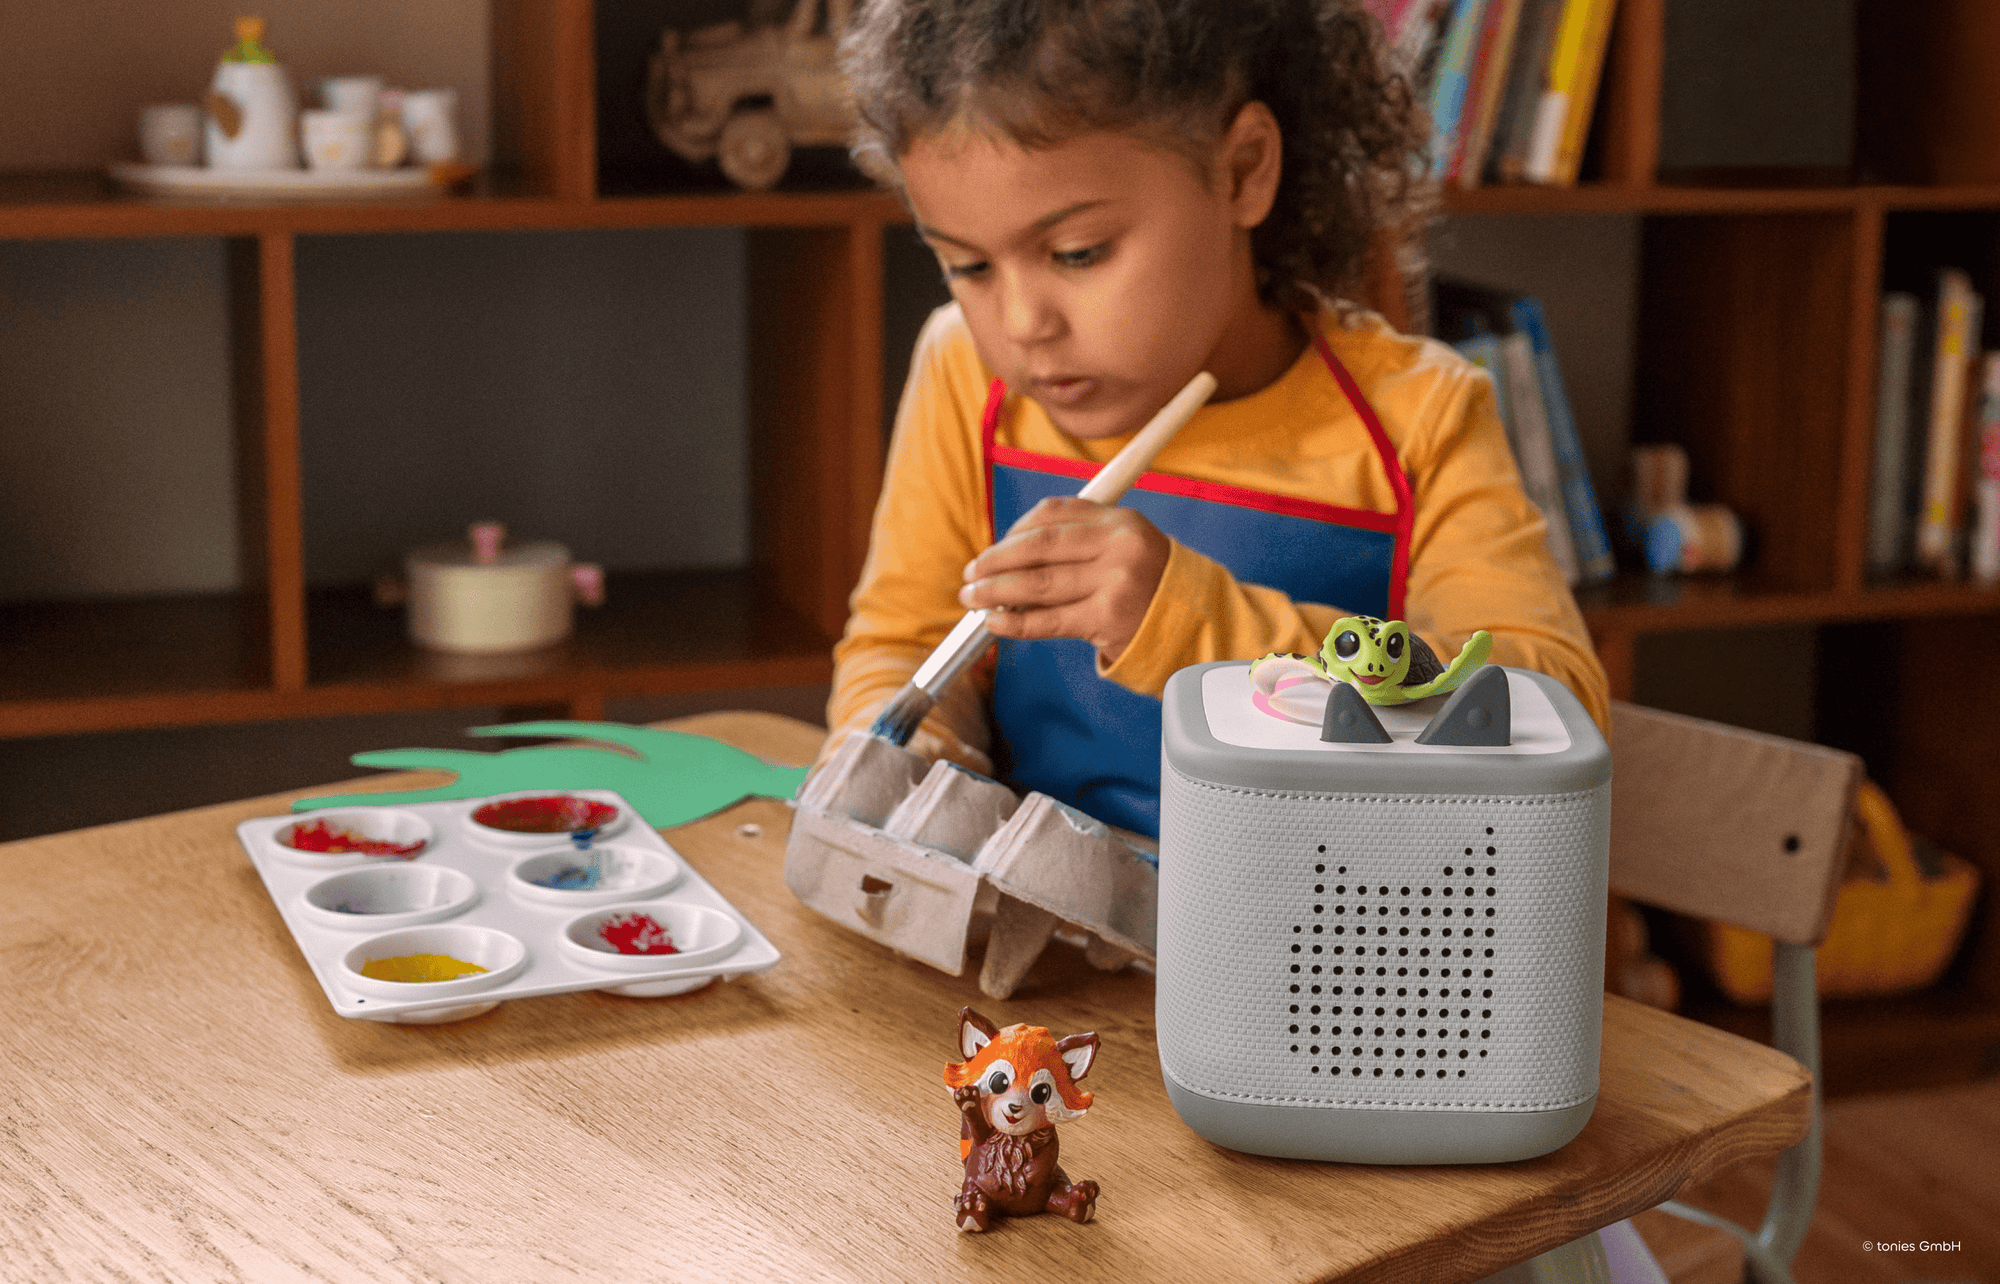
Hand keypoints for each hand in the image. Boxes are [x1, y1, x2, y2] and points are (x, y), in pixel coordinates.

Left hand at [957, 496, 1170, 662]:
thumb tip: (1008, 556)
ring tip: (972, 599)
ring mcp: (1115, 581)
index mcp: (1119, 519)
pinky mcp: (1109, 618)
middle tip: (970, 574)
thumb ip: (1078, 542)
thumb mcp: (1123, 547)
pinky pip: (1049, 620)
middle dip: (995, 561)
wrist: (1195, 624)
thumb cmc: (1147, 586)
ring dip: (995, 591)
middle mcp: (1118, 545)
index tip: (993, 549)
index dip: (1013, 531)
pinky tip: (995, 623)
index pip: (1052, 514)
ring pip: (1038, 583)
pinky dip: (1015, 622)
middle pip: (1039, 547)